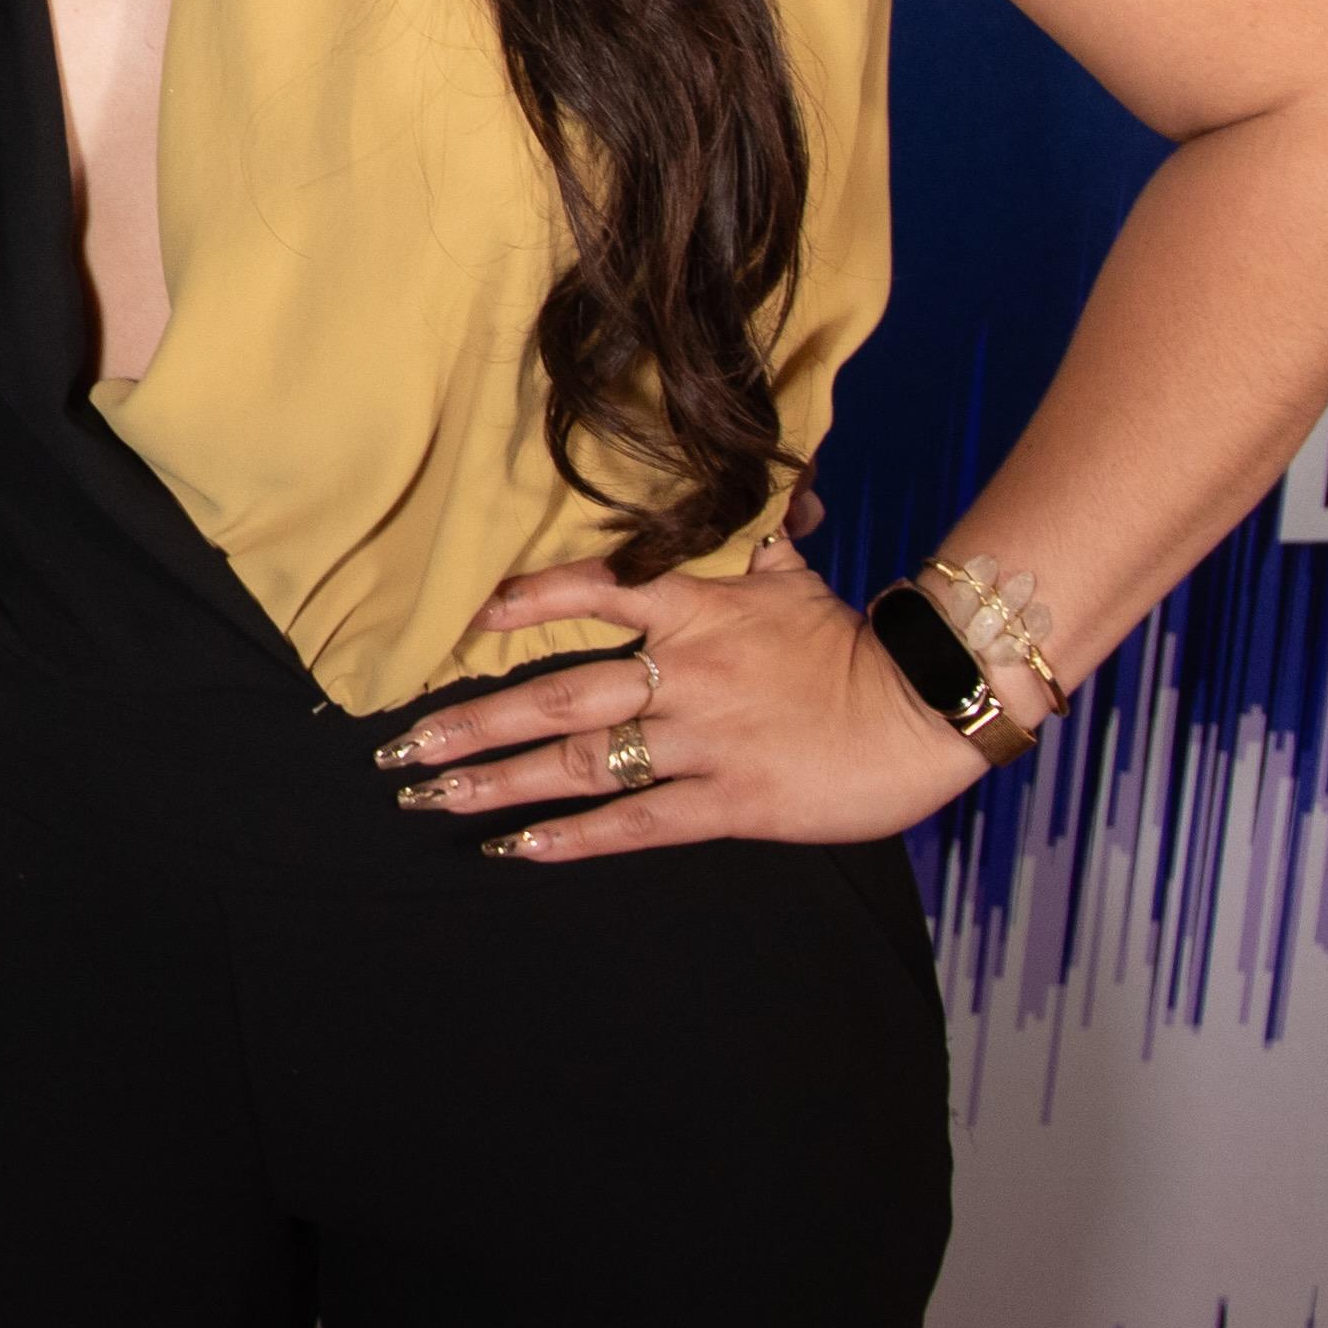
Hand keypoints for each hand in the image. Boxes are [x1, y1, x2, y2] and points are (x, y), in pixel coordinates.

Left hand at [377, 534, 989, 858]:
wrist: (926, 705)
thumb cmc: (855, 638)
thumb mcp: (792, 571)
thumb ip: (747, 534)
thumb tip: (746, 480)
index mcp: (697, 608)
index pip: (594, 592)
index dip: (525, 603)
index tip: (462, 619)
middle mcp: (684, 673)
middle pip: (557, 695)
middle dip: (473, 720)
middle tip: (401, 744)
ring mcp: (702, 741)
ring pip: (581, 763)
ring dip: (499, 781)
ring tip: (432, 794)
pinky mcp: (728, 802)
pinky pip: (634, 822)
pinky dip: (571, 839)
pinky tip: (515, 848)